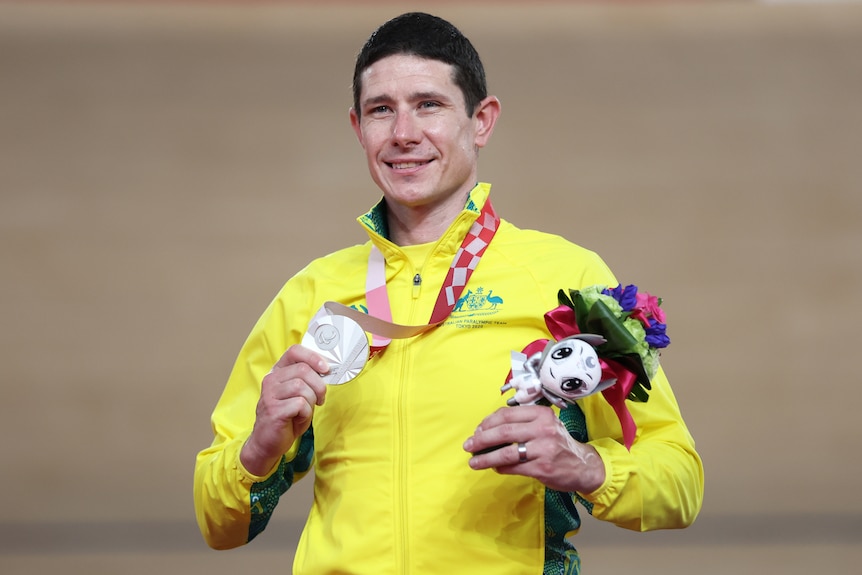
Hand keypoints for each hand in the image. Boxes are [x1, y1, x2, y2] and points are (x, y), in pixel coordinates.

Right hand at [240, 345, 328, 475]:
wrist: (268, 443)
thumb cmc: (287, 417)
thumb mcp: (299, 394)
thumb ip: (308, 381)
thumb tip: (326, 370)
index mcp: (278, 372)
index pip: (294, 351)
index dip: (313, 357)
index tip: (325, 369)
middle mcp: (271, 380)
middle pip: (303, 370)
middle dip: (319, 386)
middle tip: (320, 398)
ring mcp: (269, 395)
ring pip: (302, 387)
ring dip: (311, 401)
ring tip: (305, 410)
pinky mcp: (273, 410)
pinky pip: (300, 404)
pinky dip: (306, 413)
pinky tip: (298, 418)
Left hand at [463, 405, 605, 493]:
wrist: (583, 465)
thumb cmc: (557, 443)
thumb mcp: (544, 425)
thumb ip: (520, 424)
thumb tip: (485, 431)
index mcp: (541, 414)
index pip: (507, 414)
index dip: (488, 422)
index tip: (477, 431)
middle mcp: (543, 429)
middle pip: (504, 431)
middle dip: (481, 439)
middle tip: (468, 446)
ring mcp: (544, 449)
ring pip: (507, 452)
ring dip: (486, 458)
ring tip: (473, 462)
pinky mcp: (543, 468)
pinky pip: (514, 467)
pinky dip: (500, 467)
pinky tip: (494, 468)